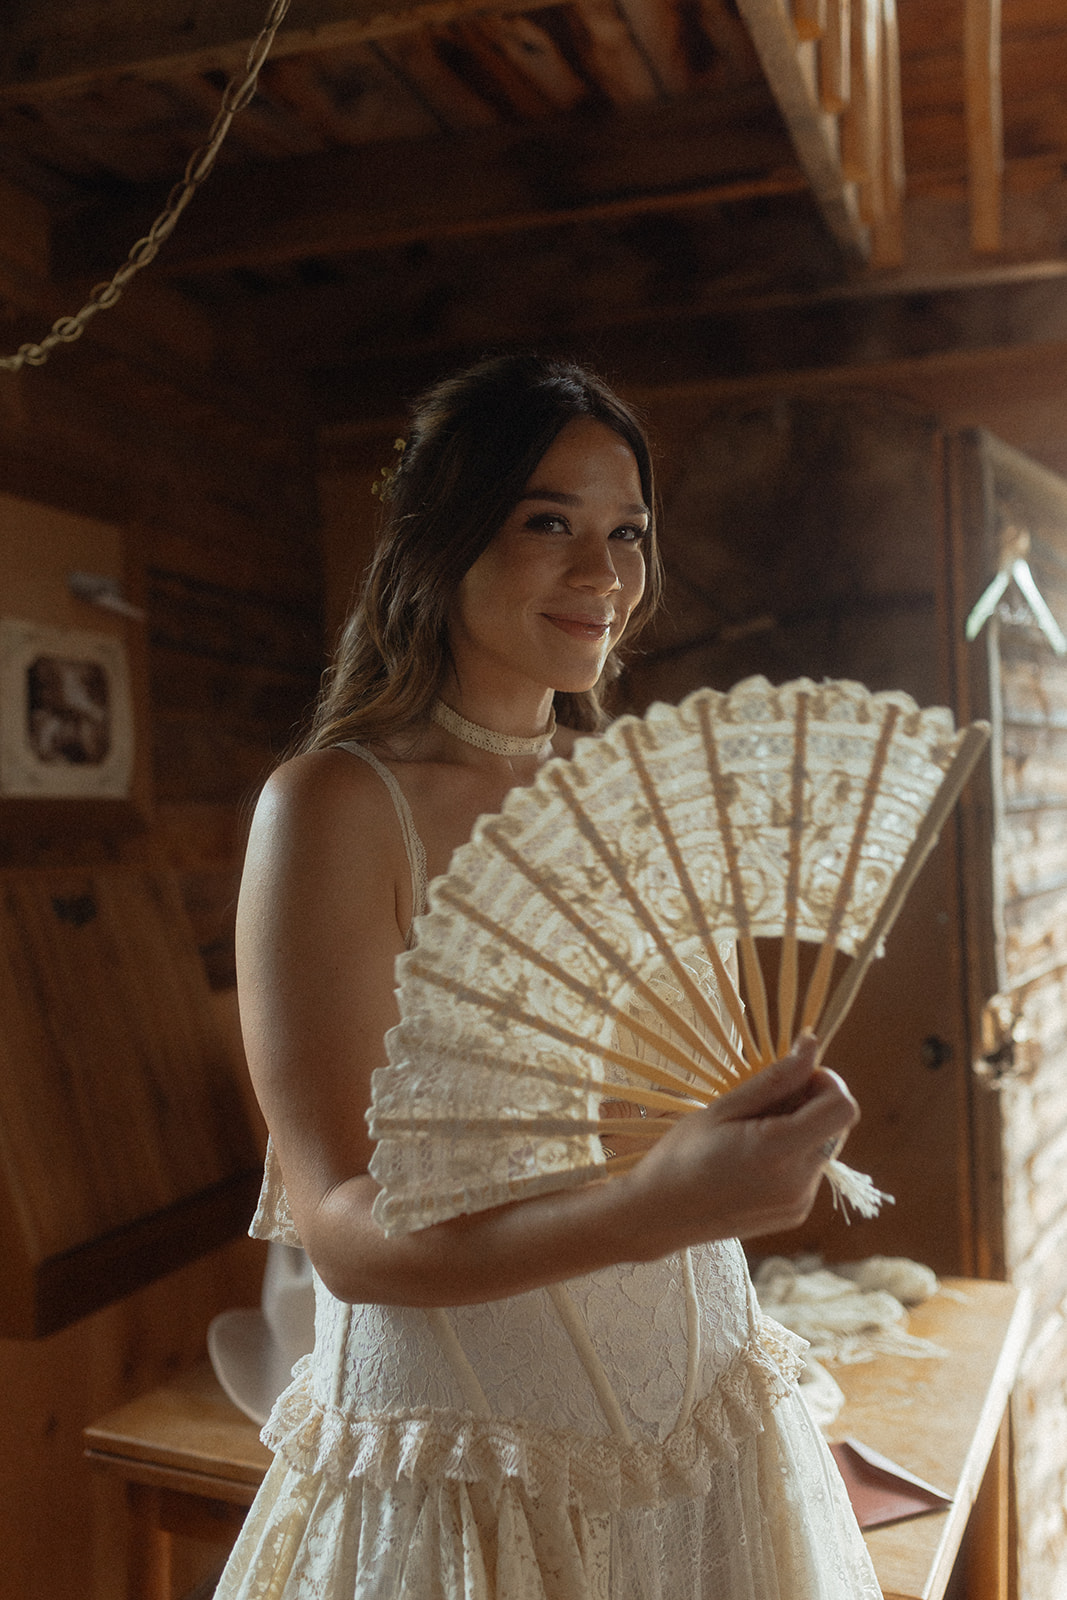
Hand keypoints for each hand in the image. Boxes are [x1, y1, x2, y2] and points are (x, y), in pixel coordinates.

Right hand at [621, 1034, 859, 1253]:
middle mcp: (799, 1182)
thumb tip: (811, 1046)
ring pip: (824, 1146)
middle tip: (763, 1104)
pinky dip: (792, 1153)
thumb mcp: (723, 1108)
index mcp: (778, 1151)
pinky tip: (752, 1158)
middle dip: (810, 1104)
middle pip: (836, 1125)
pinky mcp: (795, 1213)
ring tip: (752, 1133)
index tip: (793, 1078)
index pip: (843, 1108)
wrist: (659, 1216)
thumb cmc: (681, 1156)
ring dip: (801, 1129)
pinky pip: (810, 1169)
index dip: (826, 1084)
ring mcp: (799, 1202)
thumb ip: (775, 1079)